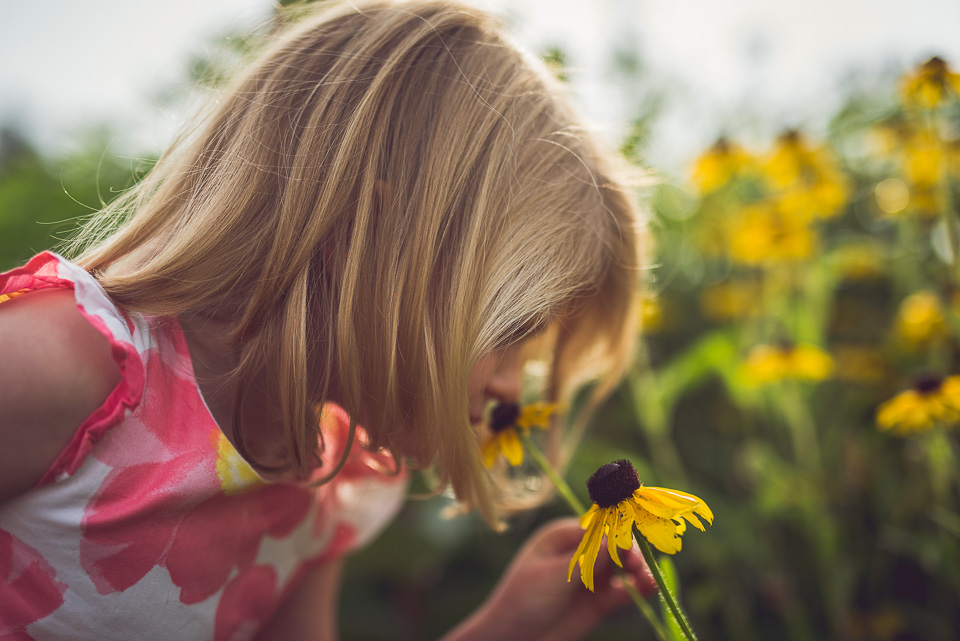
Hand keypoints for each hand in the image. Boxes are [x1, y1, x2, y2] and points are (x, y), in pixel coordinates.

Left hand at [445, 517, 656, 640]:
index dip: (616, 531)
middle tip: (637, 564)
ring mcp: (590, 577)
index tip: (631, 541)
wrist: (513, 639)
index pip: (596, 526)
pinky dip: (637, 588)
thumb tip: (615, 538)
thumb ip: (585, 560)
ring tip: (645, 578)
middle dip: (628, 551)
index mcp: (561, 536)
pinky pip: (623, 591)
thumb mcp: (552, 576)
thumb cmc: (522, 600)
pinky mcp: (599, 601)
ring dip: (637, 569)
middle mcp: (579, 552)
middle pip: (614, 545)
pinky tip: (647, 588)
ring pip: (622, 567)